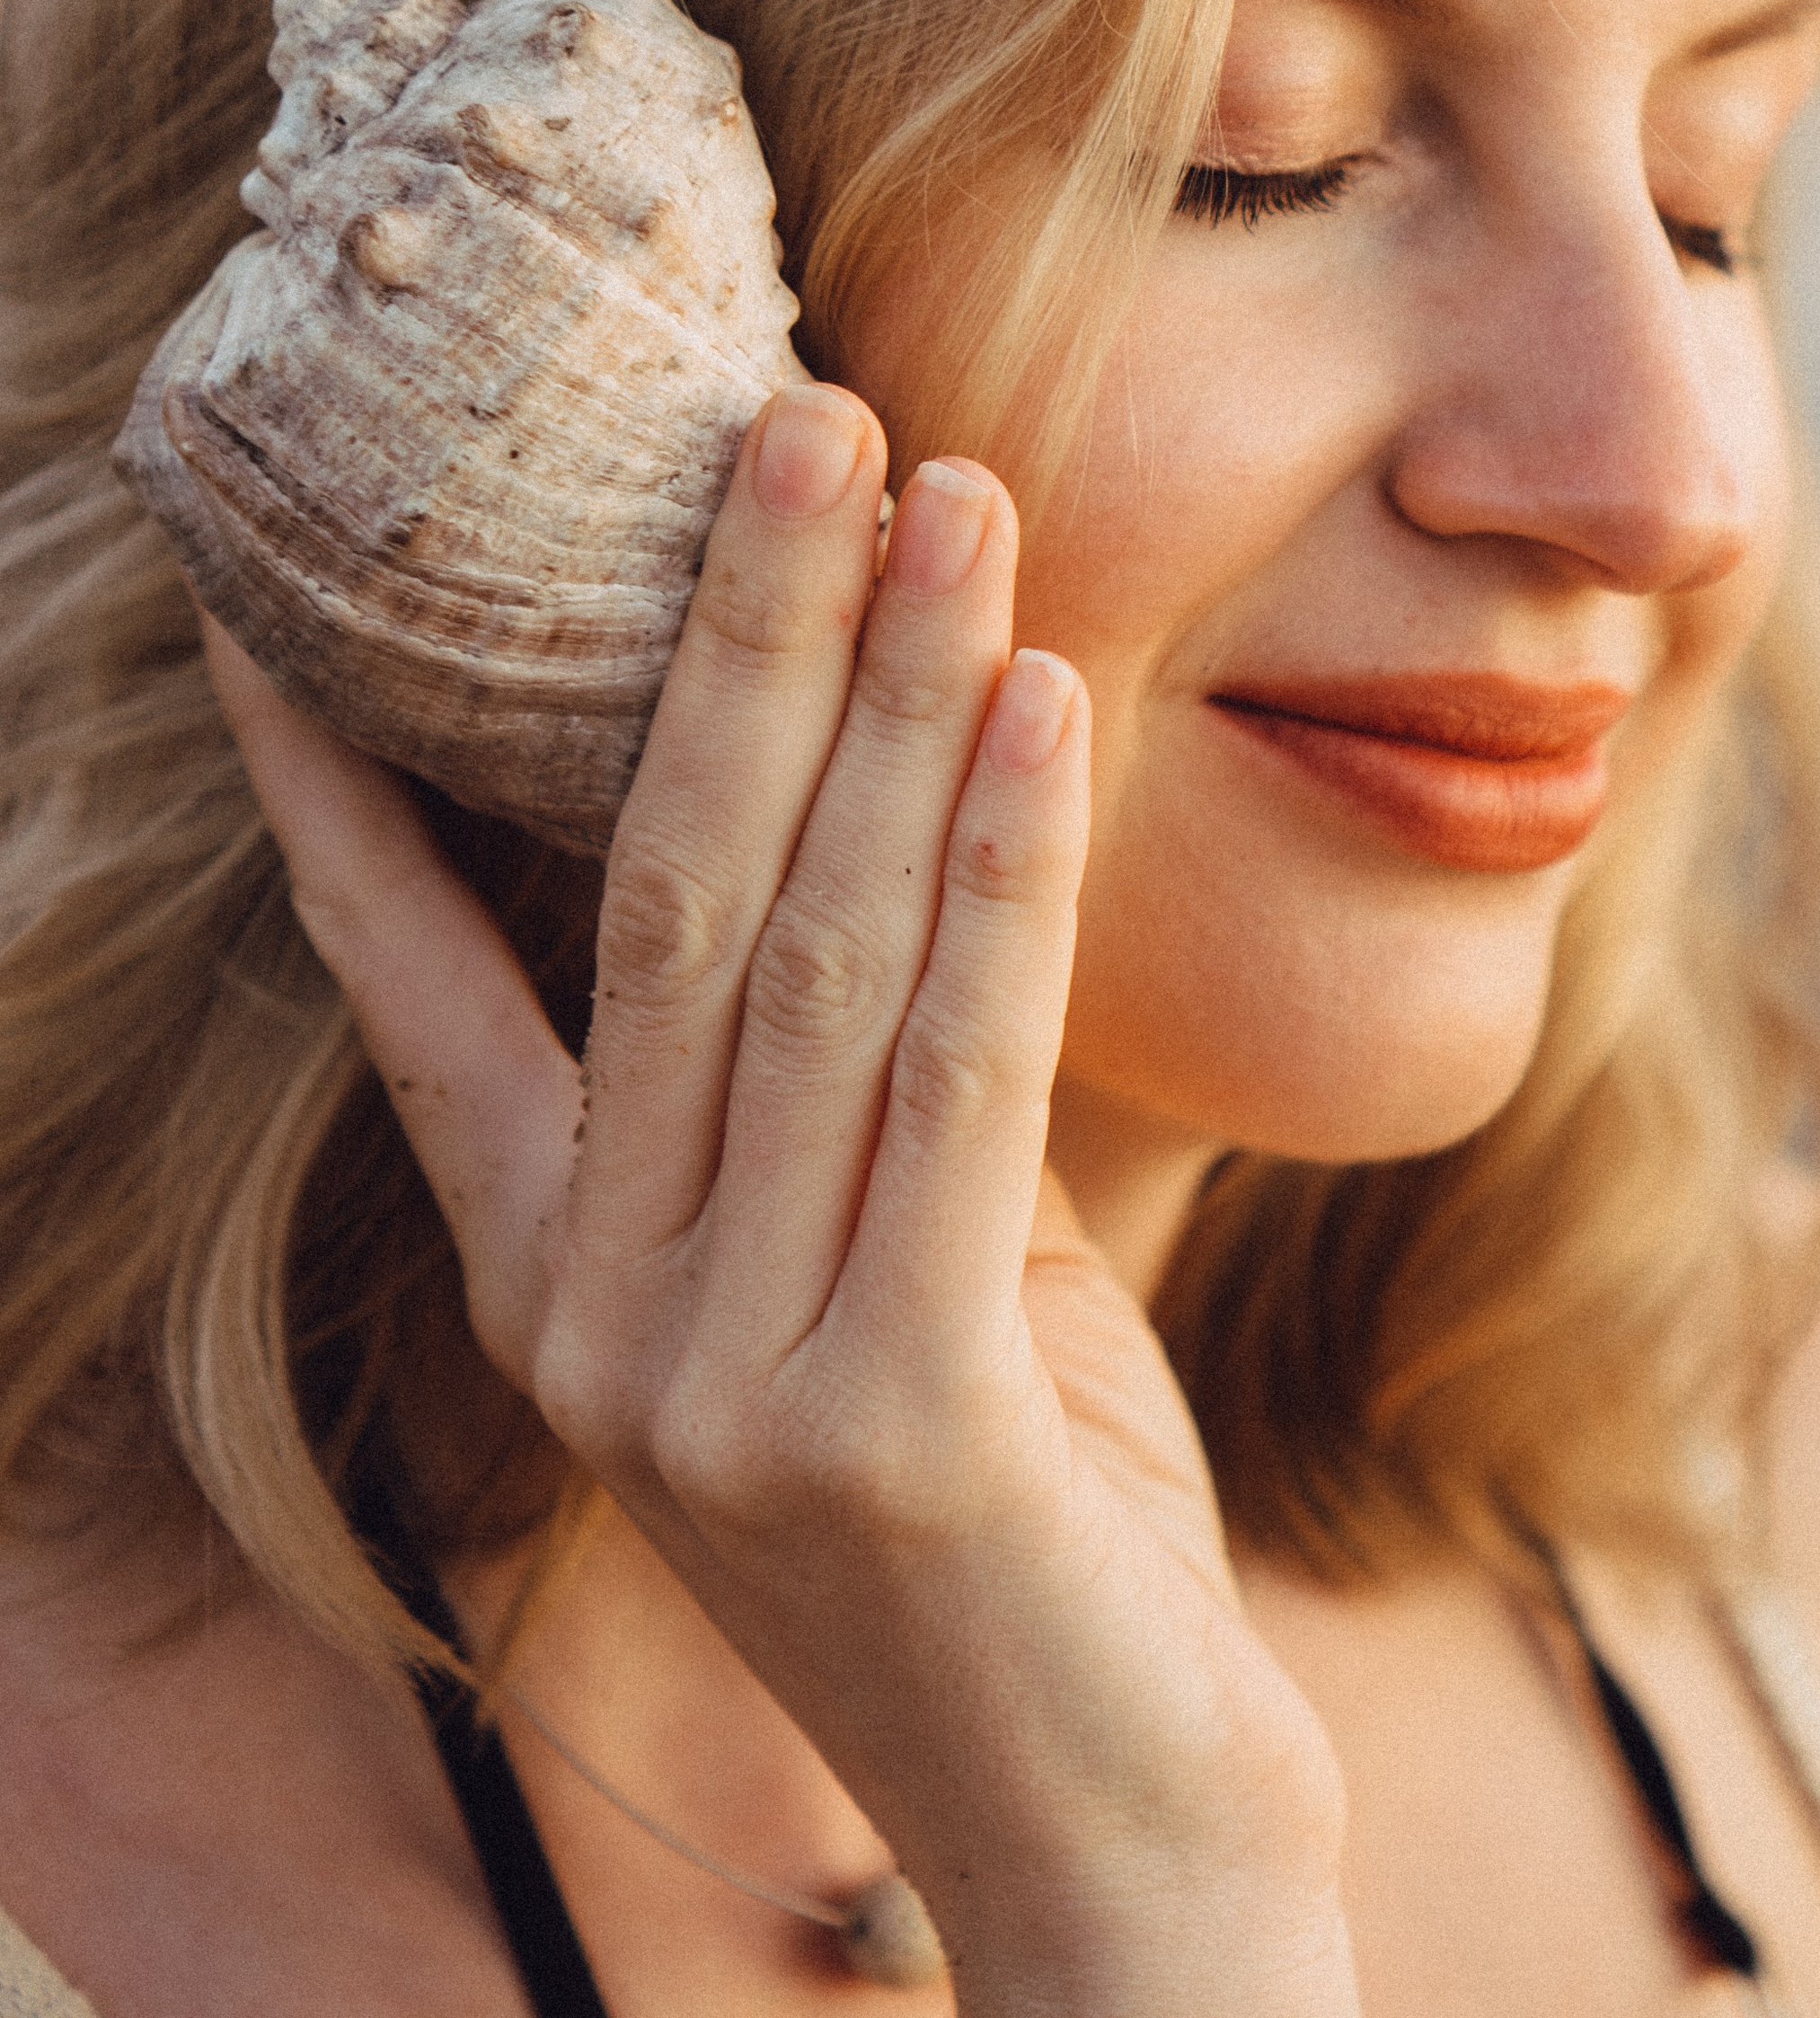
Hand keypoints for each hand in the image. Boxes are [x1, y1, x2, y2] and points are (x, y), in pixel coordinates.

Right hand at [205, 383, 1355, 2017]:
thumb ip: (846, 1075)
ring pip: (813, 957)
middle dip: (734, 640)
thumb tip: (896, 796)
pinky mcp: (893, 1423)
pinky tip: (1042, 701)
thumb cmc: (1007, 1507)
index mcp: (554, 1276)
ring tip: (950, 491)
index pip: (412, 983)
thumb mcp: (882, 1262)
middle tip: (799, 412)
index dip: (346, 789)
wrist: (1105, 1832)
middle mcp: (599, 1318)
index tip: (290, 604)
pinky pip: (961, 1075)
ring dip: (892, 701)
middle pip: (653, 899)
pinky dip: (1005, 871)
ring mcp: (724, 1381)